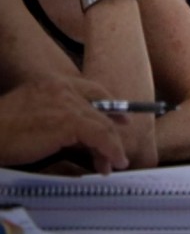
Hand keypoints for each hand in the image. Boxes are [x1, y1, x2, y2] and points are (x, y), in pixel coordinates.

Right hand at [0, 77, 128, 173]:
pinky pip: (100, 135)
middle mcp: (63, 88)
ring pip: (102, 124)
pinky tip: (110, 162)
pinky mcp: (69, 121)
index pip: (92, 90)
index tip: (120, 119)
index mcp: (54, 84)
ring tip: (113, 164)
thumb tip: (82, 136)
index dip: (109, 104)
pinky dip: (110, 149)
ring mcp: (67, 102)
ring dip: (111, 146)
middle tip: (118, 151)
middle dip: (112, 132)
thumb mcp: (34, 117)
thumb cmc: (4, 131)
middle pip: (100, 107)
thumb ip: (58, 118)